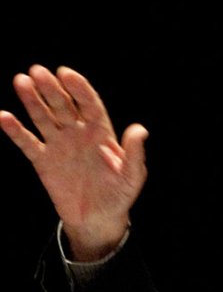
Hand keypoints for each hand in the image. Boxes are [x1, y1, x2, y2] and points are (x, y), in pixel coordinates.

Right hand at [0, 64, 148, 260]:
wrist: (98, 220)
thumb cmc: (119, 196)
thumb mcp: (132, 177)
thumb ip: (135, 154)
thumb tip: (140, 130)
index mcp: (101, 133)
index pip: (89, 105)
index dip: (79, 89)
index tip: (66, 73)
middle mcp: (79, 134)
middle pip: (64, 106)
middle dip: (52, 89)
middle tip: (38, 71)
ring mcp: (59, 145)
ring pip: (44, 117)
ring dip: (32, 100)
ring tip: (21, 81)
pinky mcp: (43, 161)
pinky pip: (27, 142)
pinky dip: (15, 130)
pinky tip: (3, 116)